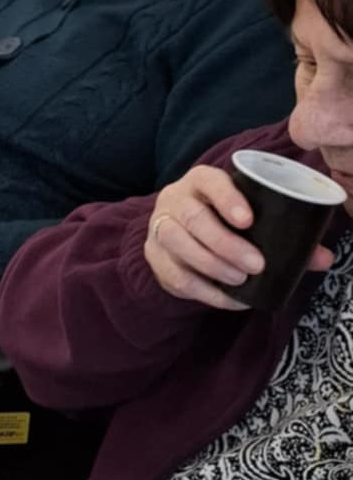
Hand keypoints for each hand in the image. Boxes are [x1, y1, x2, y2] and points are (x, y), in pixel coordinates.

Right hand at [144, 164, 331, 309]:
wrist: (178, 230)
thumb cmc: (223, 220)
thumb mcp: (248, 217)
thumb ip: (284, 234)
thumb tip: (323, 257)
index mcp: (200, 182)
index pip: (209, 181)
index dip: (227, 199)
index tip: (248, 220)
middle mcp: (174, 200)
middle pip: (192, 217)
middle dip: (225, 243)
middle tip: (256, 264)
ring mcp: (160, 228)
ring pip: (177, 243)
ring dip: (212, 265)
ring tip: (241, 280)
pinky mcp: (155, 257)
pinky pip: (176, 274)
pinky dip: (205, 290)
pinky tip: (230, 298)